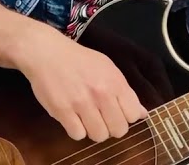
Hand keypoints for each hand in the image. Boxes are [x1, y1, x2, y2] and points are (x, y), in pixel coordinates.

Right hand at [15, 26, 146, 142]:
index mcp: (115, 82)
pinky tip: (72, 117)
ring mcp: (81, 103)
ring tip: (84, 117)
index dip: (125, 117)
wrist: (46, 52)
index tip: (114, 111)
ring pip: (99, 136)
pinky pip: (78, 135)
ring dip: (93, 130)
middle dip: (110, 126)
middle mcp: (101, 93)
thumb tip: (142, 114)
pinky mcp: (62, 110)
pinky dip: (75, 129)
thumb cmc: (78, 60)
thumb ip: (124, 92)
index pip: (133, 115)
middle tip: (99, 117)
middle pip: (118, 130)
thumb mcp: (107, 68)